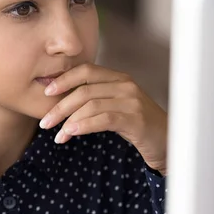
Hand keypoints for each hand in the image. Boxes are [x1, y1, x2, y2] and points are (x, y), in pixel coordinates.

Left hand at [39, 63, 167, 175]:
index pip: (86, 71)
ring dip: (68, 120)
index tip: (46, 92)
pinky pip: (103, 119)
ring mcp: (132, 101)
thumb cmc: (138, 126)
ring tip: (57, 135)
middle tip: (44, 122)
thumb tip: (62, 102)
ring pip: (90, 104)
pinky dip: (83, 125)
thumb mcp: (117, 107)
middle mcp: (126, 85)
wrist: (168, 142)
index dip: (64, 79)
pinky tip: (71, 133)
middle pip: (84, 90)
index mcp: (119, 78)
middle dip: (59, 105)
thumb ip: (97, 100)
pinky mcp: (136, 119)